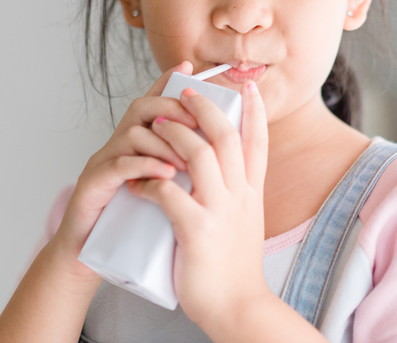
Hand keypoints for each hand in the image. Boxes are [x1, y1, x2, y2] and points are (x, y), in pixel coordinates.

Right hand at [46, 61, 195, 281]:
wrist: (85, 255)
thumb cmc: (126, 224)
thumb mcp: (155, 190)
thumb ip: (173, 167)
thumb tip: (208, 154)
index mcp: (132, 144)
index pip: (151, 104)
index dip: (168, 83)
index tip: (190, 68)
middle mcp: (115, 146)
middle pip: (141, 109)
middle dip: (172, 109)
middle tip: (197, 122)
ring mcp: (102, 163)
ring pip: (131, 134)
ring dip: (164, 141)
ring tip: (188, 160)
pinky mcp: (93, 184)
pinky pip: (119, 165)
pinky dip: (145, 165)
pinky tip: (166, 173)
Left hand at [128, 81, 270, 333]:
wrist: (240, 310)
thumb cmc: (234, 271)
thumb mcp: (245, 224)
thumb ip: (235, 198)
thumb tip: (222, 176)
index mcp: (252, 193)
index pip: (257, 142)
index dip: (253, 111)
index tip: (245, 86)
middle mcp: (241, 196)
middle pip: (227, 137)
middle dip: (205, 109)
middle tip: (186, 93)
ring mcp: (221, 212)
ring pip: (201, 156)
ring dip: (176, 135)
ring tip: (157, 126)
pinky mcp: (197, 230)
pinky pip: (170, 193)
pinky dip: (152, 180)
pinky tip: (139, 180)